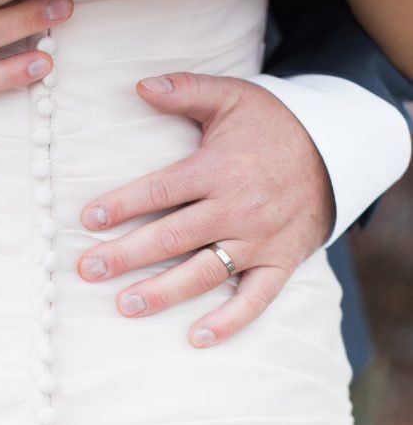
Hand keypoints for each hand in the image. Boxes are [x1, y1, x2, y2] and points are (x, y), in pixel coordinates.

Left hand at [77, 72, 335, 346]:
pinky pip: (255, 300)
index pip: (160, 190)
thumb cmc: (272, 125)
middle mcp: (237, 209)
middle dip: (126, 256)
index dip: (121, 205)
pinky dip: (229, 322)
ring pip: (204, 273)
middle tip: (88, 269)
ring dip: (163, 292)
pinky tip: (197, 339)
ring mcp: (259, 241)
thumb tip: (140, 86)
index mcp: (219, 169)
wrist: (337, 152)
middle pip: (172, 237)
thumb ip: (186, 89)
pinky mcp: (281, 263)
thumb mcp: (233, 96)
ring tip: (124, 305)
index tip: (87, 221)